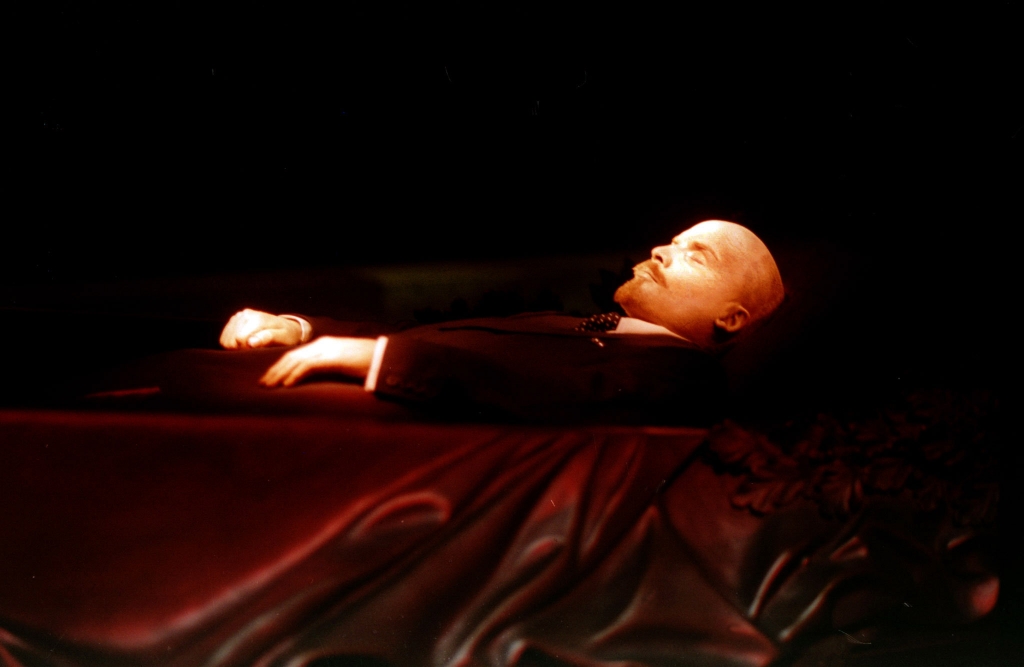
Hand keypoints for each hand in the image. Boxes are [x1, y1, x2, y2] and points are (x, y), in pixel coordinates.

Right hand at [220, 309, 303, 348]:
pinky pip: (224, 337)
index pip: (239, 340)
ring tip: (250, 346)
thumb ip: (268, 338)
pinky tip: (243, 344)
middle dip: (240, 349)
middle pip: (231, 340)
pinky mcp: (235, 319)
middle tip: (254, 350)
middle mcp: (246, 314)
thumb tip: (250, 343)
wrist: (288, 327)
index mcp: (257, 319)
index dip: (246, 350)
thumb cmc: (287, 335)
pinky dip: (231, 343)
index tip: (257, 351)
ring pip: (225, 339)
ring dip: (235, 347)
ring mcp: (239, 316)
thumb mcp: (282, 338)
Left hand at [260, 336, 375, 386]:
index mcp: (324, 345)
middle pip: (291, 356)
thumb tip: (318, 381)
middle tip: (263, 384)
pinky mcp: (332, 358)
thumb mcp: (344, 366)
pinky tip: (286, 385)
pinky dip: (294, 376)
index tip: (270, 378)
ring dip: (279, 375)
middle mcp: (322, 345)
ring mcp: (327, 350)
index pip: (296, 355)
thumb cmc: (368, 364)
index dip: (280, 366)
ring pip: (295, 361)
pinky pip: (308, 367)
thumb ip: (330, 369)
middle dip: (275, 370)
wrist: (385, 358)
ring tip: (269, 387)